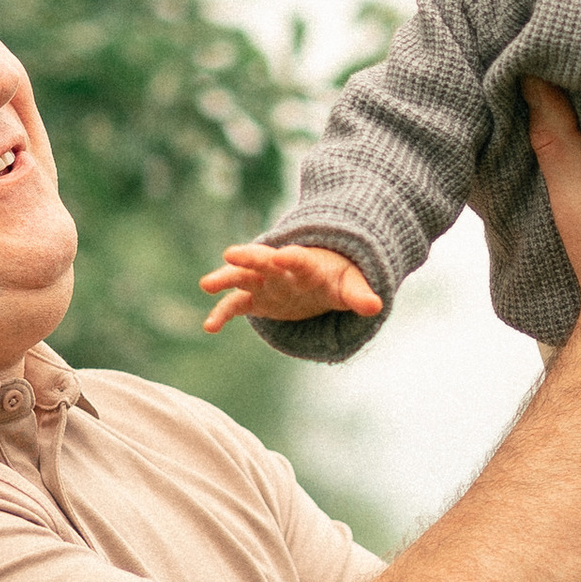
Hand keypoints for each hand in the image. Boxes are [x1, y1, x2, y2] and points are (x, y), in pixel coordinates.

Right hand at [199, 240, 385, 335]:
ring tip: (206, 284)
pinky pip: (236, 305)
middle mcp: (281, 270)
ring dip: (226, 279)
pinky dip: (222, 314)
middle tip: (232, 254)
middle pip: (264, 261)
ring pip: (242, 278)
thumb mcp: (351, 285)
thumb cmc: (337, 278)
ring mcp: (266, 283)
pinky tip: (209, 327)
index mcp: (307, 264)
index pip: (300, 259)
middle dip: (250, 257)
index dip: (293, 258)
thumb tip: (375, 306)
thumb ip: (360, 295)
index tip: (282, 256)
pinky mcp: (257, 299)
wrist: (322, 277)